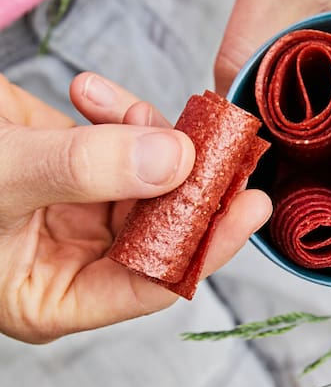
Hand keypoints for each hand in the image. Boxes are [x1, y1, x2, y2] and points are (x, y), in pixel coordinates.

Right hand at [0, 74, 270, 341]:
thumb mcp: (2, 177)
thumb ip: (85, 169)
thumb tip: (177, 161)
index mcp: (53, 296)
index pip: (149, 283)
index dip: (205, 246)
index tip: (250, 205)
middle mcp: (71, 258)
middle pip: (160, 226)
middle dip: (187, 180)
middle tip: (218, 136)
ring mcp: (73, 207)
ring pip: (148, 176)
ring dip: (147, 134)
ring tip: (114, 105)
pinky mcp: (69, 159)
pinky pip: (118, 138)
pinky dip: (114, 110)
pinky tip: (87, 89)